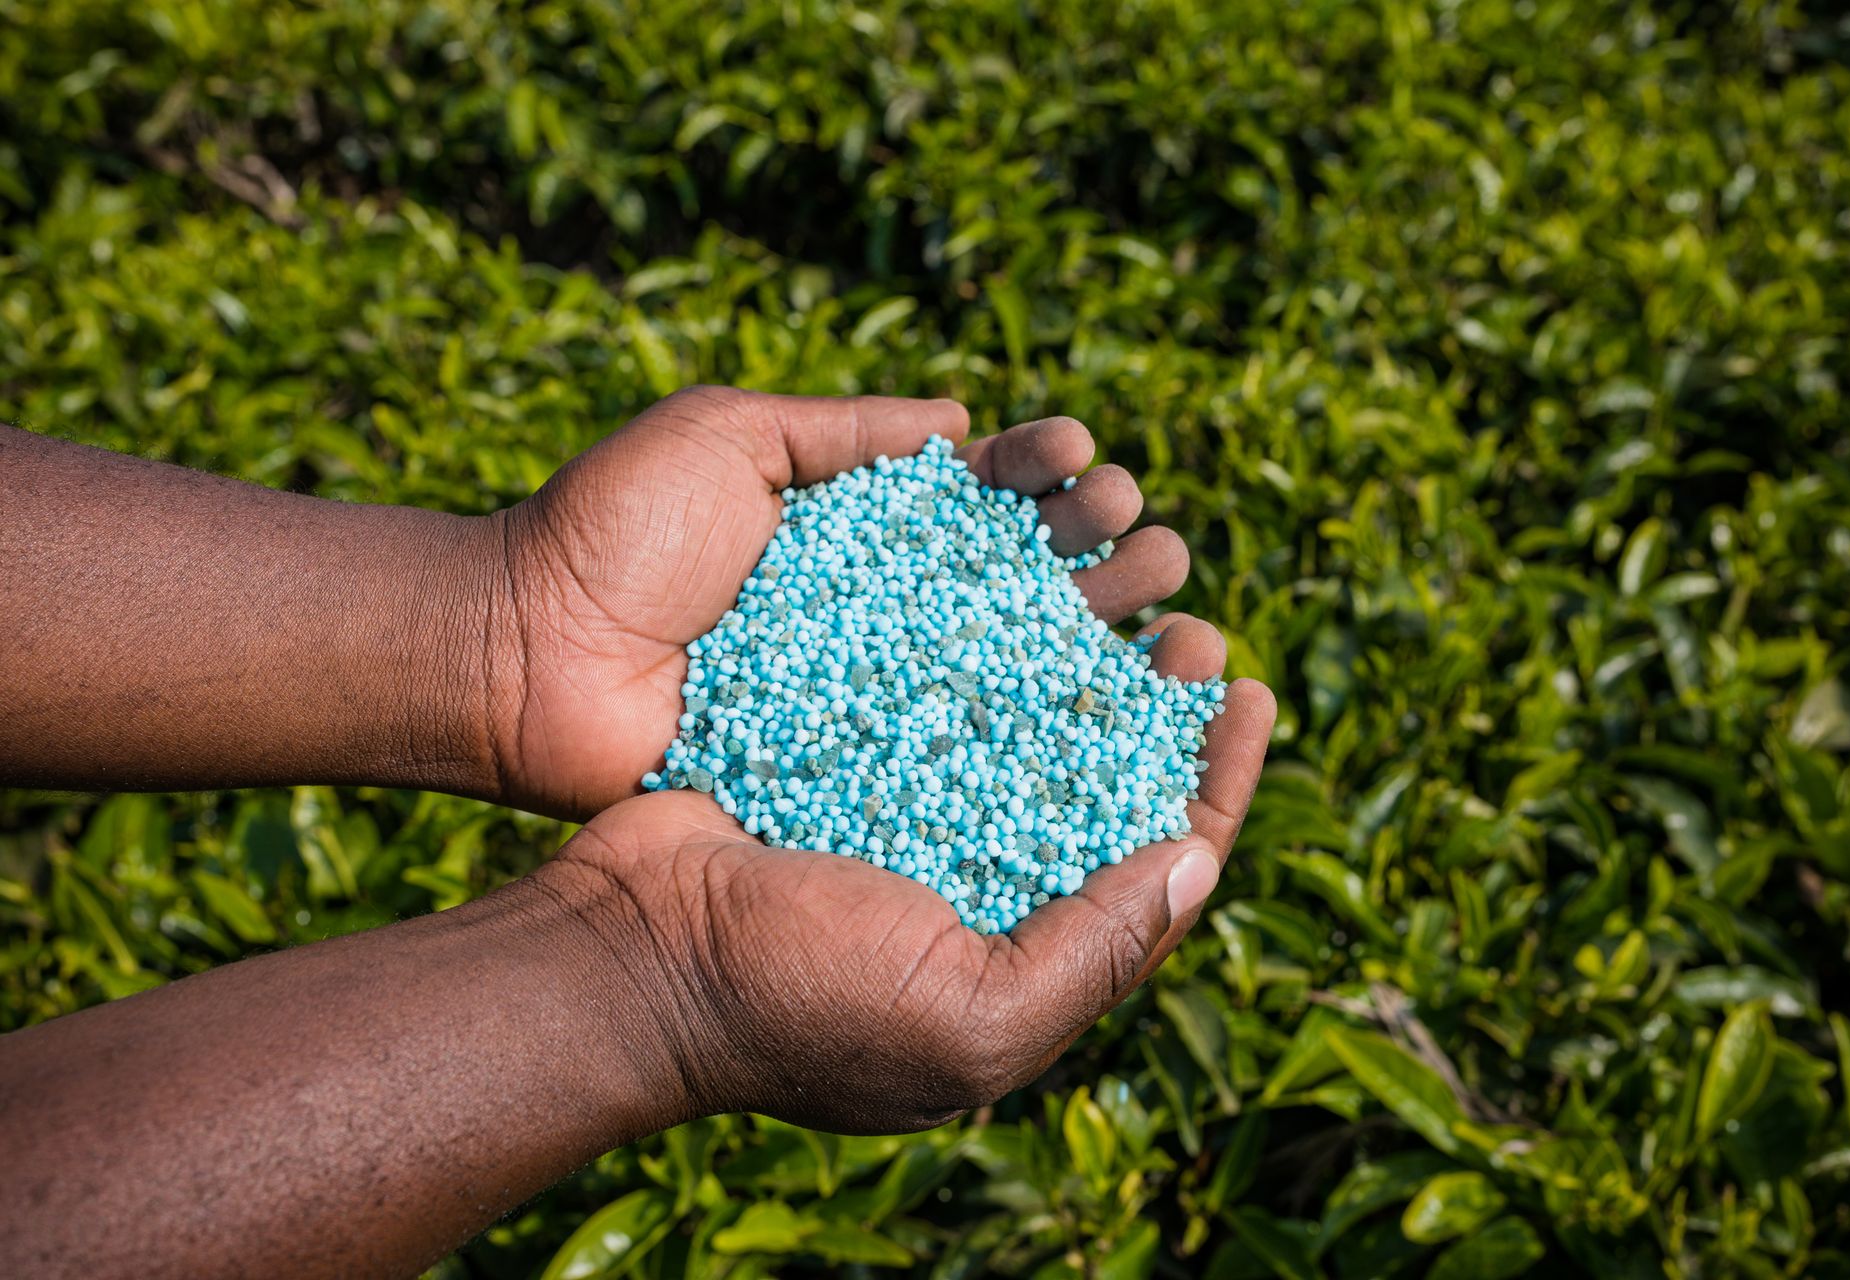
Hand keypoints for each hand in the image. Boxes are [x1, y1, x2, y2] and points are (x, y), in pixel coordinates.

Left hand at [481, 386, 1194, 818]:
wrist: (520, 656)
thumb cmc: (611, 534)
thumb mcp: (726, 435)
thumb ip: (845, 428)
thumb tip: (962, 420)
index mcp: (855, 529)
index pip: (977, 497)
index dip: (1043, 479)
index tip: (1087, 464)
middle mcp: (879, 614)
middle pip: (1017, 585)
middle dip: (1098, 561)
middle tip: (1160, 552)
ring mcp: (870, 697)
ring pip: (1009, 670)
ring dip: (1098, 645)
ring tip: (1170, 625)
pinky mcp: (850, 770)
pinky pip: (956, 759)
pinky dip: (1036, 742)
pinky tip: (1113, 726)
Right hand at [544, 631, 1275, 1131]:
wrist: (626, 950)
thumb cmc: (798, 999)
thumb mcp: (970, 1017)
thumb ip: (1093, 952)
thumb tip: (1195, 859)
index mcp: (1028, 954)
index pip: (1160, 866)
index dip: (1217, 778)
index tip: (1245, 690)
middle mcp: (981, 879)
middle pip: (1102, 777)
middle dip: (1154, 696)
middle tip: (1179, 620)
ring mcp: (911, 809)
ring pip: (1025, 711)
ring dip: (1078, 638)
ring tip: (1109, 565)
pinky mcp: (847, 749)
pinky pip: (934, 676)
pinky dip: (976, 620)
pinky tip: (1003, 563)